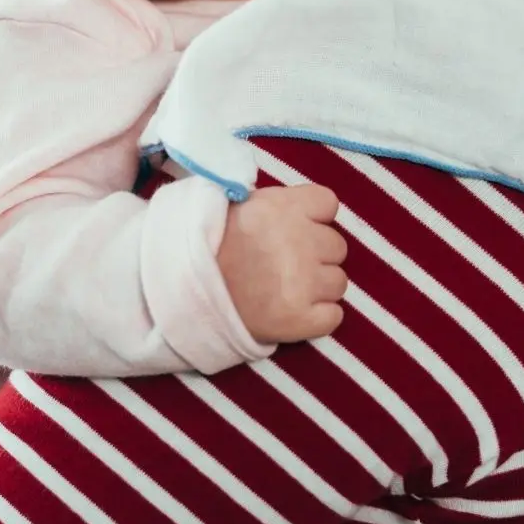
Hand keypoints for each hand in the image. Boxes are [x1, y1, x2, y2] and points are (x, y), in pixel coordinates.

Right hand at [216, 183, 348, 343]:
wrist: (185, 293)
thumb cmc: (215, 246)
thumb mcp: (243, 206)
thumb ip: (281, 205)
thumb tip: (310, 209)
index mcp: (284, 207)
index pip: (328, 204)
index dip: (314, 218)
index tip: (295, 228)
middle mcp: (299, 241)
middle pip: (336, 245)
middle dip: (316, 254)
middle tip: (285, 263)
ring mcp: (302, 282)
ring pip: (338, 282)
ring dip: (319, 286)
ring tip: (287, 288)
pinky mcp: (300, 319)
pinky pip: (334, 316)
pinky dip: (319, 317)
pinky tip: (294, 311)